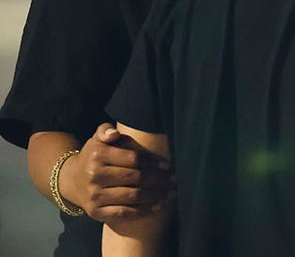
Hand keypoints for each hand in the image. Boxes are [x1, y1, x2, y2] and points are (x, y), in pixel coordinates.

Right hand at [59, 123, 173, 222]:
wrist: (71, 181)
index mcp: (98, 155)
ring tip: (170, 194)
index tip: (168, 166)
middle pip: (136, 178)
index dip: (153, 162)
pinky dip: (143, 211)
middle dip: (159, 180)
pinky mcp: (96, 211)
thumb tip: (114, 134)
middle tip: (174, 181)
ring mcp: (95, 195)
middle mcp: (95, 176)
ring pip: (132, 196)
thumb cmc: (94, 156)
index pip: (133, 158)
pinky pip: (123, 213)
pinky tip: (157, 207)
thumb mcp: (97, 139)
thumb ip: (105, 131)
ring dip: (156, 196)